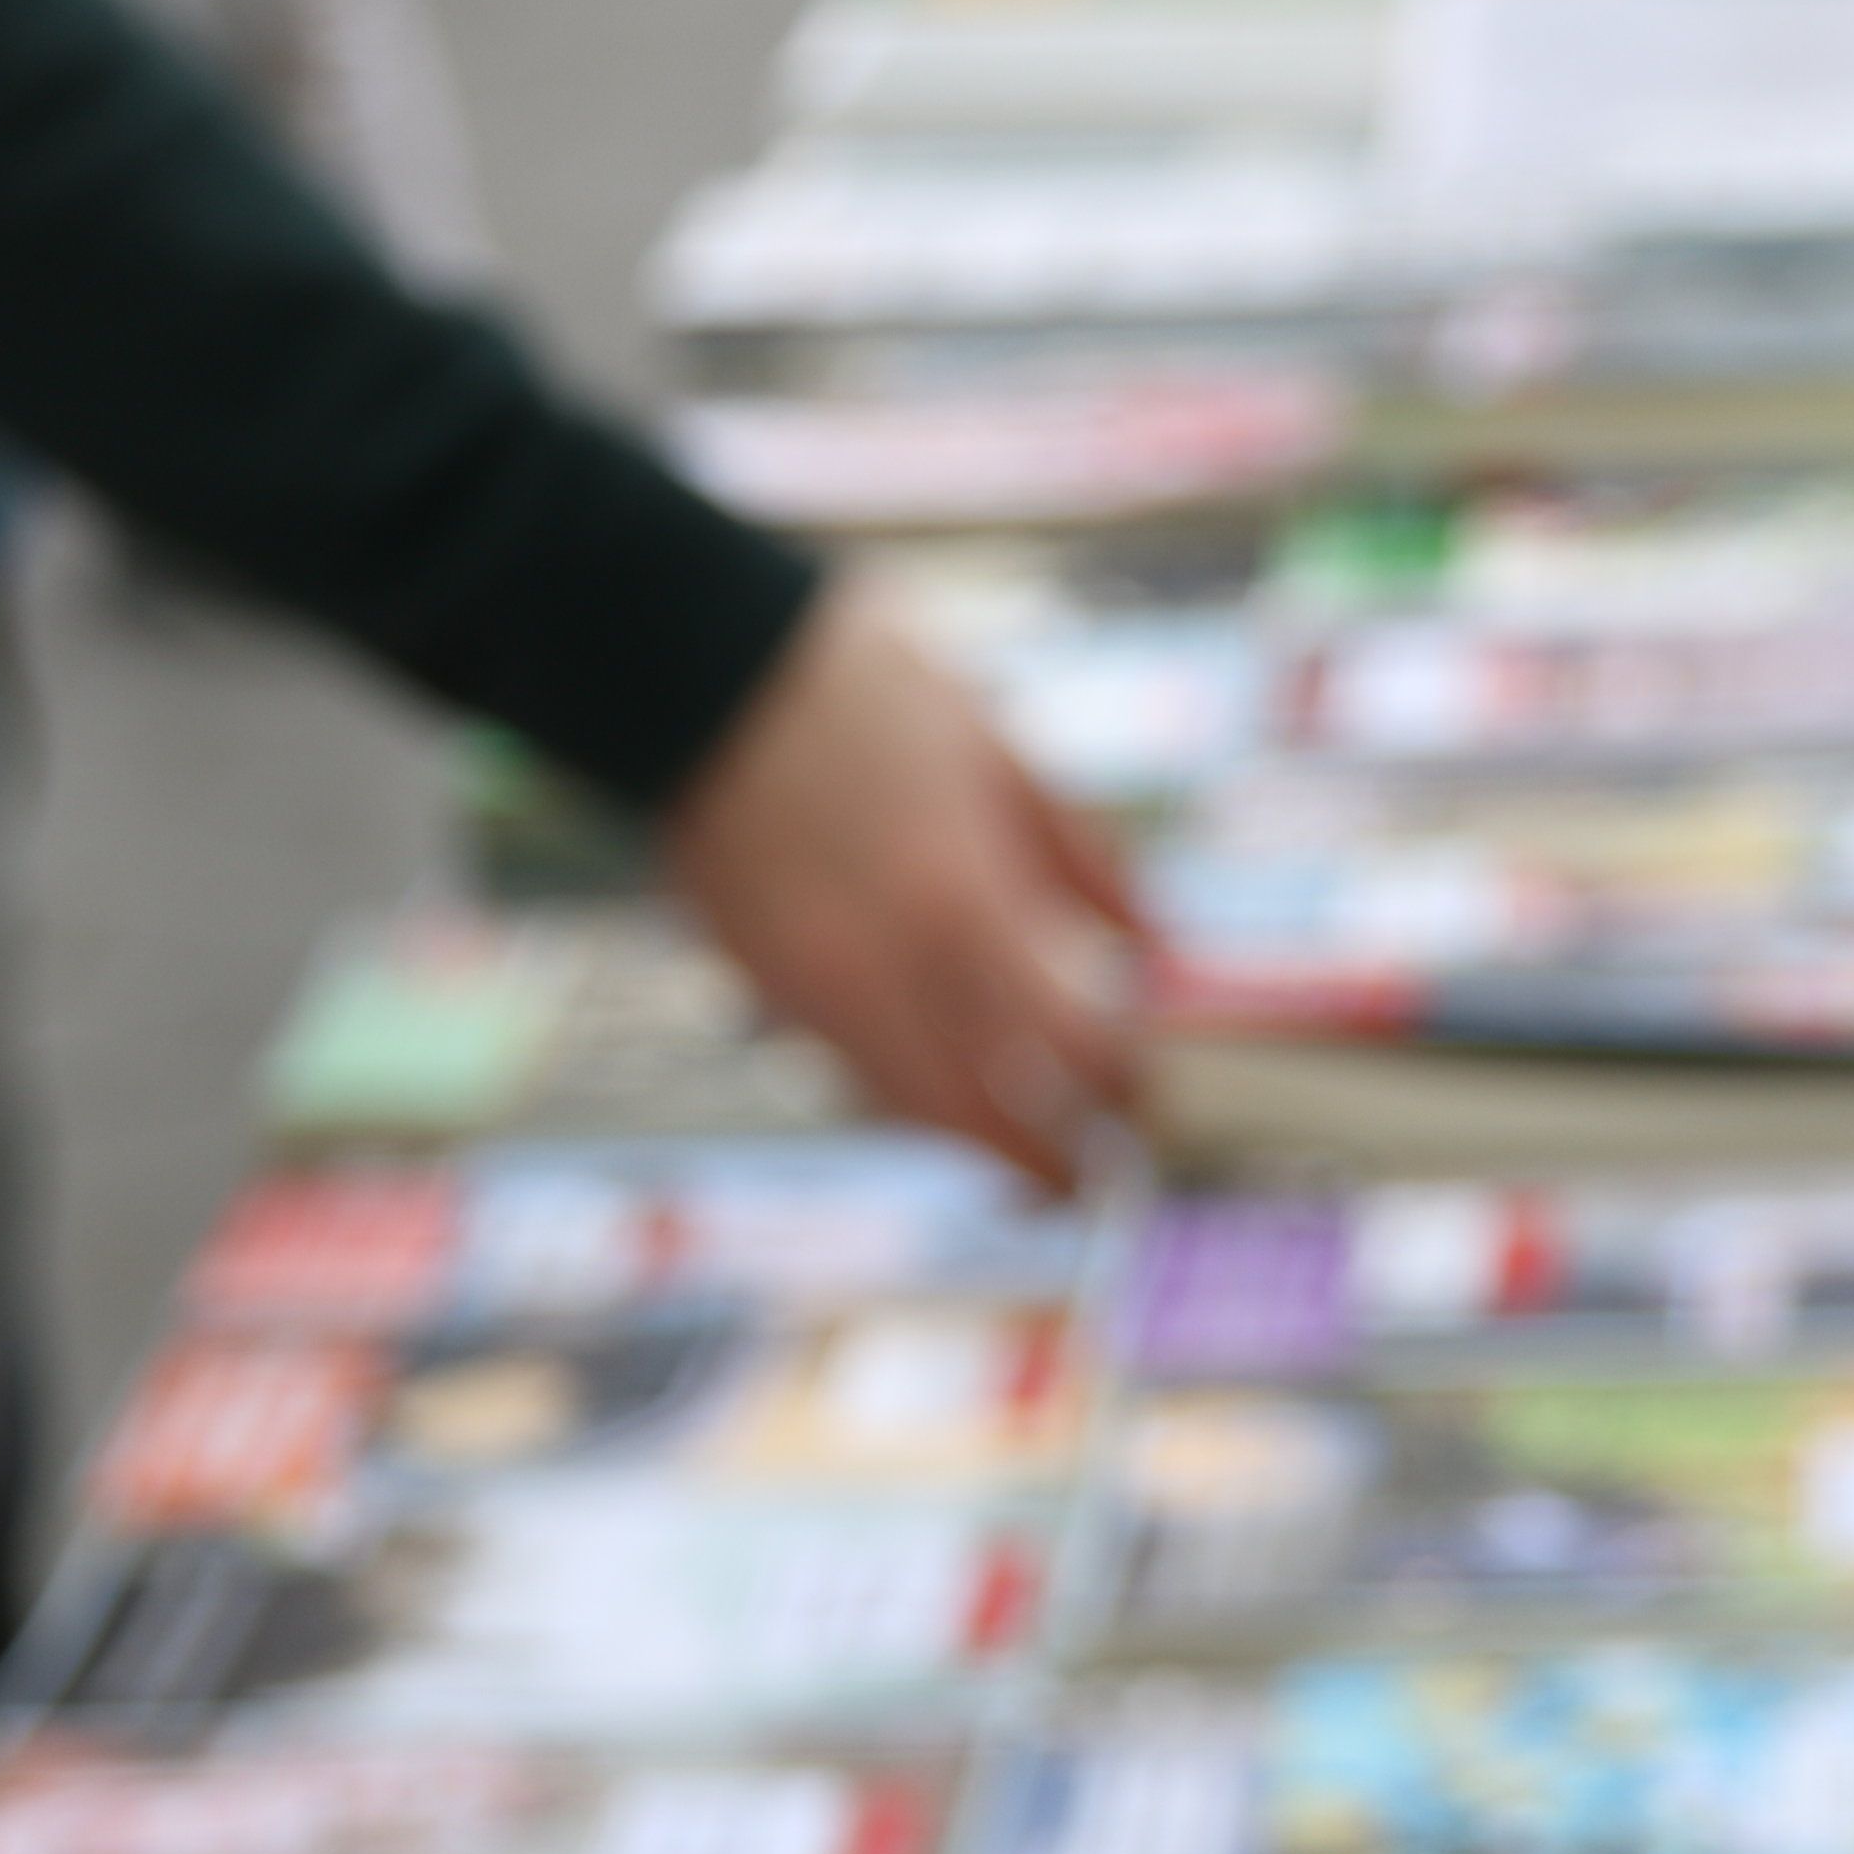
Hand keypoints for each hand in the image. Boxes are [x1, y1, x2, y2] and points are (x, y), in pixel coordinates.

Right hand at [665, 575, 1148, 1187]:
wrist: (695, 666)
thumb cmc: (865, 690)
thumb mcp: (1001, 753)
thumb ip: (1084, 859)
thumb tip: (1157, 944)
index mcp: (962, 900)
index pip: (1067, 1044)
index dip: (1120, 1086)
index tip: (1147, 1095)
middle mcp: (886, 965)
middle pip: (980, 1115)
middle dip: (1046, 1169)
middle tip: (1092, 1187)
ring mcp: (811, 983)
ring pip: (905, 1109)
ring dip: (972, 1143)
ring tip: (1023, 1153)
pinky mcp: (760, 981)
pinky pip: (848, 1071)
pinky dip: (906, 1096)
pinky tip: (946, 1084)